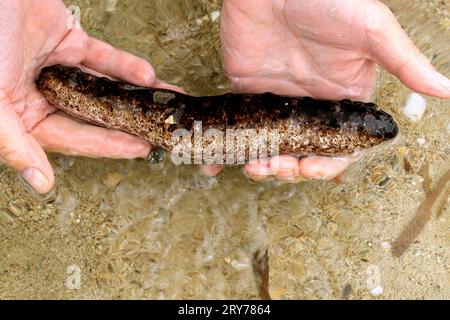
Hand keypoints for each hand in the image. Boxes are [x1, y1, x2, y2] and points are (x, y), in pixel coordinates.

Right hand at [0, 0, 155, 193]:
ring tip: (165, 104)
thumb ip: (14, 142)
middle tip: (160, 130)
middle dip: (129, 123)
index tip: (140, 149)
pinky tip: (147, 77)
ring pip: (104, 87)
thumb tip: (42, 184)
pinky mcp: (70, 42)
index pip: (73, 138)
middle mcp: (44, 95)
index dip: (107, 145)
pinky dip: (124, 66)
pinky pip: (103, 58)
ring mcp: (59, 68)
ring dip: (135, 95)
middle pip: (94, 115)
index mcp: (24, 115)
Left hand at [206, 0, 449, 181]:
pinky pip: (237, 128)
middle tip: (270, 168)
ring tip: (248, 165)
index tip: (307, 168)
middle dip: (287, 169)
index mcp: (343, 99)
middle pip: (300, 154)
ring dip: (258, 164)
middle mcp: (310, 106)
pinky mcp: (246, 93)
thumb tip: (448, 90)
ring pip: (269, 147)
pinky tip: (212, 163)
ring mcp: (277, 102)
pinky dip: (225, 147)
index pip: (337, 148)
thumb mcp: (370, 30)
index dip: (324, 166)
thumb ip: (404, 62)